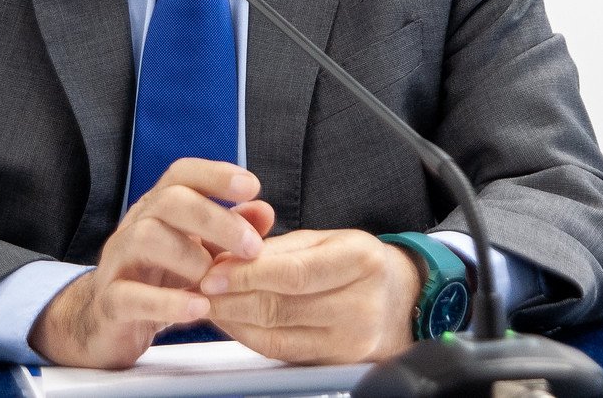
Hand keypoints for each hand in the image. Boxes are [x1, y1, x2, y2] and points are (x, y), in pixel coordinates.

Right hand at [30, 159, 274, 368]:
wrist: (108, 323)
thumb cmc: (160, 280)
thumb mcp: (200, 252)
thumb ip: (231, 231)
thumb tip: (265, 211)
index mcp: (159, 209)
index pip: (181, 174)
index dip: (215, 174)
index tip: (251, 185)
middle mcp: (136, 226)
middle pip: (169, 200)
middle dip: (215, 219)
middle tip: (251, 247)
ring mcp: (118, 262)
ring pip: (146, 237)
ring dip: (190, 256)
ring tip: (216, 281)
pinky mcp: (109, 303)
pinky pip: (131, 296)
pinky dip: (167, 303)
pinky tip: (199, 309)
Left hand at [199, 229, 419, 363]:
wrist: (402, 300)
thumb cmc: (361, 263)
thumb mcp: (328, 239)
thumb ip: (280, 248)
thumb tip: (229, 257)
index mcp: (360, 261)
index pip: (294, 273)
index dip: (248, 275)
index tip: (214, 272)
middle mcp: (359, 304)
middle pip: (281, 307)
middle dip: (232, 299)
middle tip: (200, 288)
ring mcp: (349, 340)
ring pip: (276, 335)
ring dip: (234, 320)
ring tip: (209, 304)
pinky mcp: (335, 362)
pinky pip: (281, 352)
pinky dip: (249, 337)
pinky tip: (232, 322)